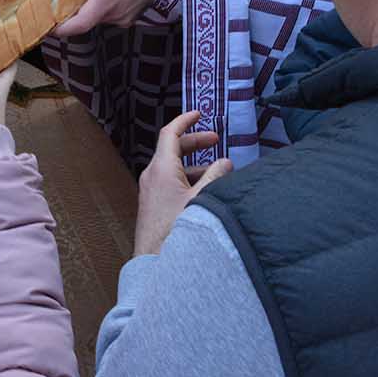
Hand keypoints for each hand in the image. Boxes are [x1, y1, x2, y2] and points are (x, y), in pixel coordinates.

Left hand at [51, 0, 165, 35]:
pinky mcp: (130, 17)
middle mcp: (115, 14)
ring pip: (96, 18)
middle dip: (69, 15)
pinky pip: (108, 17)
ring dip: (85, 10)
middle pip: (85, 21)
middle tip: (53, 4)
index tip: (47, 25)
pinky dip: (99, 8)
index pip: (80, 25)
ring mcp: (124, 18)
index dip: (61, 29)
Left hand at [134, 111, 232, 255]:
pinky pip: (171, 183)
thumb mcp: (202, 200)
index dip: (185, 121)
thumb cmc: (177, 230)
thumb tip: (226, 162)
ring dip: (195, 165)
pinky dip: (188, 180)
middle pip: (173, 149)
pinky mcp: (153, 205)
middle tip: (215, 140)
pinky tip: (205, 192)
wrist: (154, 262)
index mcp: (161, 168)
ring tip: (218, 172)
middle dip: (195, 142)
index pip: (170, 133)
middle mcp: (152, 176)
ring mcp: (151, 191)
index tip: (198, 114)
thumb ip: (216, 177)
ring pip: (174, 168)